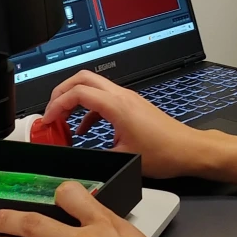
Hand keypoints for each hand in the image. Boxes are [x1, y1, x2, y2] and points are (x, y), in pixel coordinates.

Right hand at [42, 70, 203, 177]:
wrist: (188, 150)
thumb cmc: (165, 153)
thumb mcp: (124, 158)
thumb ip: (96, 155)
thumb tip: (78, 158)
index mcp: (117, 106)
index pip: (77, 93)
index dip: (57, 104)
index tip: (48, 120)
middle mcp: (121, 96)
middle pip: (82, 78)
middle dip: (61, 92)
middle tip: (50, 111)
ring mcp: (127, 99)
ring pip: (93, 86)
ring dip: (75, 99)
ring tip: (63, 120)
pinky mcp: (131, 106)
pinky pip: (103, 99)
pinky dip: (88, 110)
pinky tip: (85, 130)